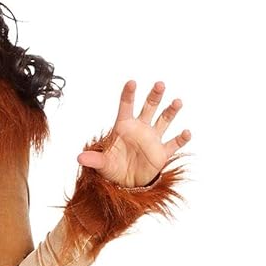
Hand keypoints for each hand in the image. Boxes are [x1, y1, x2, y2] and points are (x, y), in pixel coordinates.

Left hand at [77, 79, 191, 187]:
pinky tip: (186, 132)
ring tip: (177, 102)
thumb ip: (94, 159)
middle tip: (159, 84)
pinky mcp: (161, 153)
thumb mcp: (102, 164)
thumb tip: (79, 158)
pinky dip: (181, 139)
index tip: (131, 82)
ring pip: (164, 120)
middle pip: (149, 107)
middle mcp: (140, 128)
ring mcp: (152, 139)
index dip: (128, 94)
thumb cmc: (113, 167)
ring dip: (170, 111)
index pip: (126, 106)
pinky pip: (173, 143)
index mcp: (124, 126)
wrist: (126, 183)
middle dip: (154, 95)